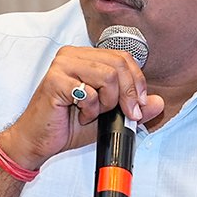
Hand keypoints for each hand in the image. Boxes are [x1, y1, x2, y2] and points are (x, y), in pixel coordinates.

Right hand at [0, 45, 165, 170]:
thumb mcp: (109, 116)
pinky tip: (80, 115)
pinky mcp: (54, 81)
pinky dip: (91, 110)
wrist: (38, 141)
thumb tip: (158, 102)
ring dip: (107, 102)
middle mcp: (72, 55)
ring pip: (108, 76)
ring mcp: (62, 65)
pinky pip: (90, 93)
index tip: (139, 104)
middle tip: (127, 113)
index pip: (123, 57)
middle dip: (128, 93)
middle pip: (119, 64)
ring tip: (95, 113)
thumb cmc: (68, 125)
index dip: (137, 81)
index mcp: (85, 56)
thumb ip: (133, 108)